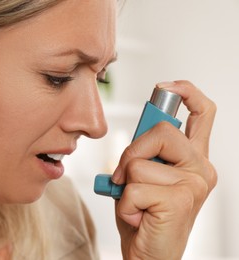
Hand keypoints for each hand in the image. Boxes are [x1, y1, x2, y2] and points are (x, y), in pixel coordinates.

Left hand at [112, 81, 216, 259]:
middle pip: (162, 130)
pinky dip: (125, 205)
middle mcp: (200, 168)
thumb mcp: (142, 178)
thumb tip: (139, 135)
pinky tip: (140, 218)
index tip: (164, 86)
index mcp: (192, 159)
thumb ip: (145, 153)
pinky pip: (134, 187)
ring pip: (139, 162)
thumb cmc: (142, 217)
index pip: (203, 113)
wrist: (148, 257)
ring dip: (126, 186)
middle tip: (126, 178)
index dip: (186, 92)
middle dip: (132, 152)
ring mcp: (194, 183)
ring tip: (137, 205)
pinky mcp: (180, 200)